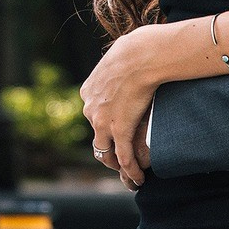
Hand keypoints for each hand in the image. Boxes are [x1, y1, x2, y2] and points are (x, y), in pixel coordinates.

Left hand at [81, 25, 161, 187]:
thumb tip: (129, 57)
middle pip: (96, 136)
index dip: (105, 128)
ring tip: (129, 174)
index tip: (116, 133)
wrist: (141, 55)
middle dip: (108, 149)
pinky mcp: (118, 130)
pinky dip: (131, 170)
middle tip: (121, 160)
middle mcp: (90, 109)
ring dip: (117, 165)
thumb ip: (116, 67)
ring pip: (105, 152)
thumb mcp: (117, 57)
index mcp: (88, 91)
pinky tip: (139, 178)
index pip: (93, 117)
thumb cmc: (136, 50)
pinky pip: (123, 157)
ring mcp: (102, 122)